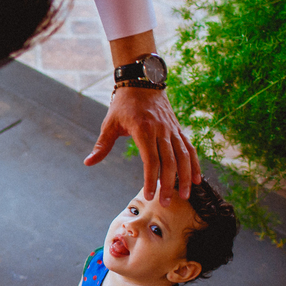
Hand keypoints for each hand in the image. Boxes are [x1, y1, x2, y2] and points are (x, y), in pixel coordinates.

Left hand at [84, 86, 200, 205]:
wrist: (143, 82)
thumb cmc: (123, 105)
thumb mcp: (109, 124)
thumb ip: (101, 145)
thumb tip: (88, 162)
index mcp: (144, 130)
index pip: (151, 160)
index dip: (151, 179)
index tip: (149, 196)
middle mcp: (161, 130)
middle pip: (169, 161)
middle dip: (169, 184)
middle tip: (167, 203)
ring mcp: (172, 130)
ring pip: (183, 156)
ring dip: (185, 177)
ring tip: (185, 196)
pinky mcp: (178, 129)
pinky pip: (189, 148)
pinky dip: (194, 164)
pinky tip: (197, 179)